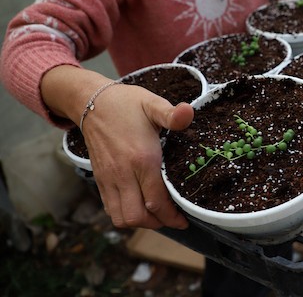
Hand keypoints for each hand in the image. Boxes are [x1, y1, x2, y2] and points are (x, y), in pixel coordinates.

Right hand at [83, 85, 193, 228]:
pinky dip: (125, 215)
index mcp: (141, 159)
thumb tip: (188, 112)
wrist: (92, 102)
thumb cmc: (126, 104)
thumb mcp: (152, 104)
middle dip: (158, 223)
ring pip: (121, 218)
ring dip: (140, 222)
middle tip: (173, 218)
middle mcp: (122, 173)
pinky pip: (110, 208)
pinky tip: (139, 206)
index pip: (156, 201)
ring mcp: (108, 178)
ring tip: (157, 215)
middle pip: (138, 216)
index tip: (184, 220)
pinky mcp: (100, 180)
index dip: (172, 216)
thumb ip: (171, 114)